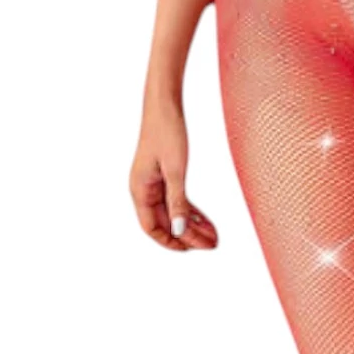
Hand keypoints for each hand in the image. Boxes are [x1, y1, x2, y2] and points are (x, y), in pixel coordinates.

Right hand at [133, 97, 220, 250]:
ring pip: (173, 213)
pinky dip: (191, 211)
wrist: (164, 104)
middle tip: (211, 244)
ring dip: (192, 226)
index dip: (171, 241)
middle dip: (188, 236)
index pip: (152, 227)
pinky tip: (206, 221)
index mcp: (140, 190)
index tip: (192, 249)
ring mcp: (153, 183)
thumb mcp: (175, 170)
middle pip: (165, 222)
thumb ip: (178, 202)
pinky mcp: (164, 175)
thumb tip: (180, 231)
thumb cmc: (166, 131)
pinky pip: (176, 200)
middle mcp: (143, 189)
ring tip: (213, 236)